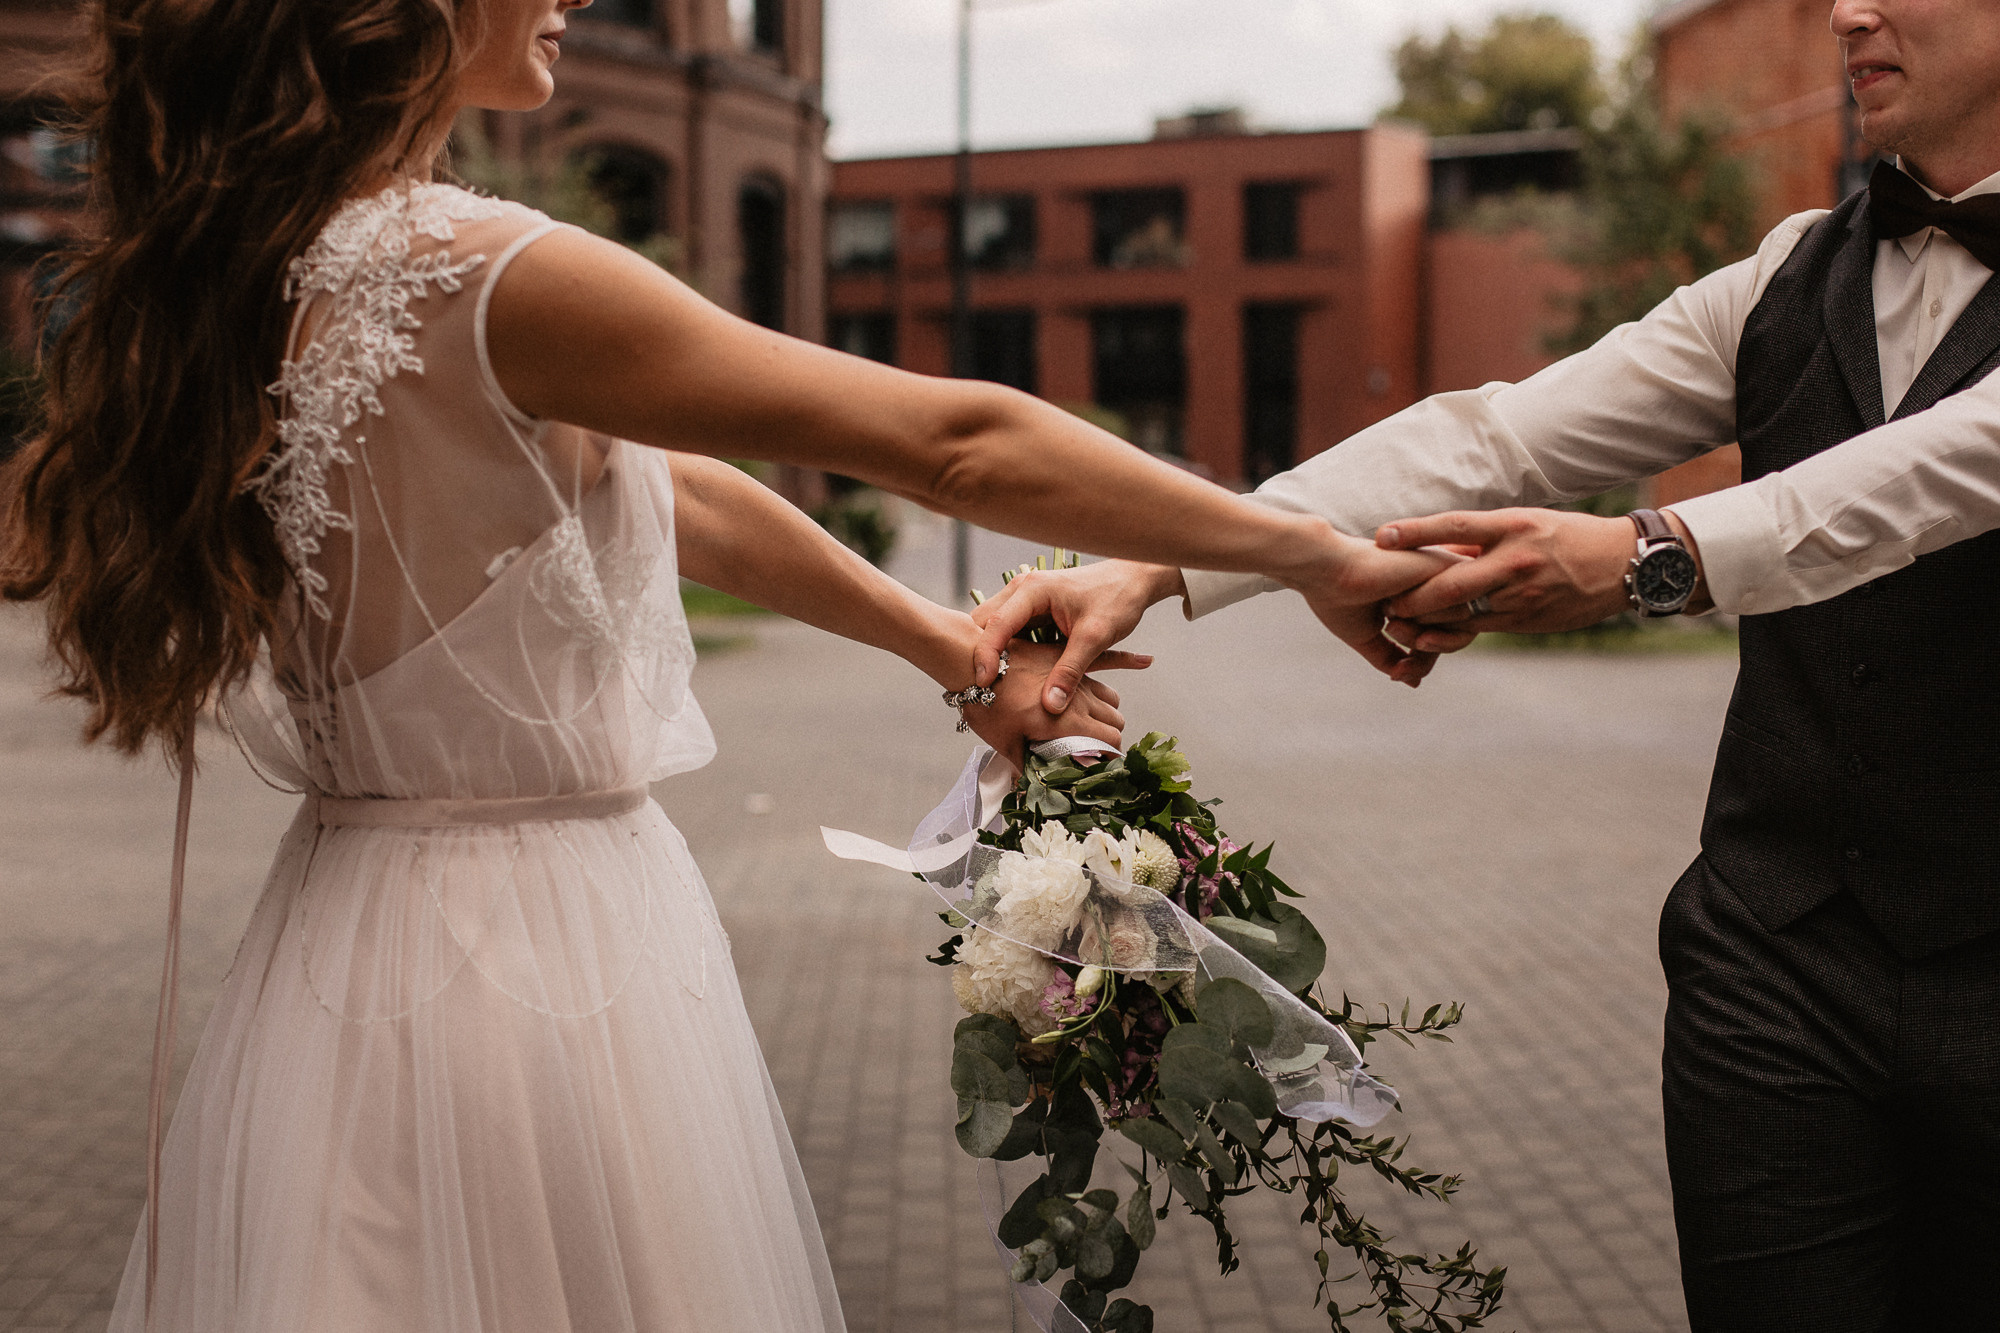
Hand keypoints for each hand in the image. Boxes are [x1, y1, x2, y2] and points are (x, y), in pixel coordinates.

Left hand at [960, 639, 1149, 769]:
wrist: (972, 660)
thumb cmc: (985, 703)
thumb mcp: (1003, 742)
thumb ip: (1023, 766)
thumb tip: (1030, 789)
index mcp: (1068, 724)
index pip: (1109, 744)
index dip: (1107, 759)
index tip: (1096, 768)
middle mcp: (1079, 700)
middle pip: (1115, 723)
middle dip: (1109, 739)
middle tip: (1090, 751)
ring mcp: (1075, 677)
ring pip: (1111, 699)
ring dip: (1108, 714)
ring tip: (1094, 725)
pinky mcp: (1066, 659)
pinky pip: (1103, 660)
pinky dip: (1125, 661)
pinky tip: (1145, 660)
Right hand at [970, 561, 1182, 712]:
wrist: (1134, 580)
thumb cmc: (1117, 598)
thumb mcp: (1095, 637)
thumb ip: (1071, 671)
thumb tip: (1051, 705)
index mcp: (1031, 590)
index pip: (995, 624)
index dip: (985, 655)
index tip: (984, 683)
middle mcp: (1022, 591)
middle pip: (985, 626)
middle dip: (982, 655)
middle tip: (982, 688)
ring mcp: (1025, 601)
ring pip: (995, 632)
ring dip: (994, 656)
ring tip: (992, 686)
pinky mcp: (1032, 612)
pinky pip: (1011, 635)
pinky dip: (1008, 654)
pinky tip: (1011, 676)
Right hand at [1284, 532, 1463, 687]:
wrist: (1324, 570)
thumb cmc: (1336, 598)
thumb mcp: (1367, 636)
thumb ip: (1392, 656)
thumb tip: (1413, 680)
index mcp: (1414, 594)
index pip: (1440, 634)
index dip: (1424, 660)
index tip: (1397, 671)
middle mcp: (1431, 582)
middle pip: (1458, 632)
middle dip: (1430, 654)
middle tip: (1398, 659)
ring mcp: (1441, 573)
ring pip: (1466, 622)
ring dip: (1430, 638)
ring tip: (1392, 625)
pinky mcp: (1447, 565)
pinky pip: (1465, 608)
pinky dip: (1434, 623)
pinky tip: (1398, 613)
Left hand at [1373, 508, 1705, 651]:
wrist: (1622, 566)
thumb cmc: (1566, 537)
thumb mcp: (1527, 523)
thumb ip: (1484, 538)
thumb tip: (1438, 547)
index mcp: (1513, 527)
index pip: (1455, 527)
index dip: (1415, 532)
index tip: (1381, 535)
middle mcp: (1515, 561)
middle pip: (1450, 584)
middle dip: (1412, 597)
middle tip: (1384, 602)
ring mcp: (1522, 595)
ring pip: (1461, 614)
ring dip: (1425, 621)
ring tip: (1397, 622)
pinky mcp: (1526, 621)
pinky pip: (1479, 630)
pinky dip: (1450, 633)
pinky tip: (1428, 636)